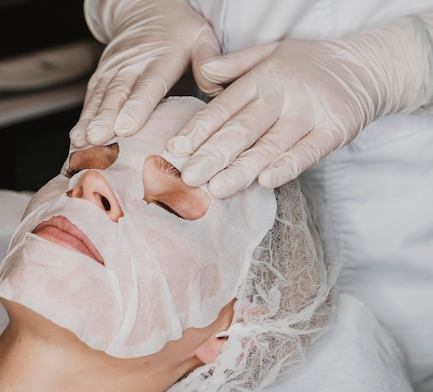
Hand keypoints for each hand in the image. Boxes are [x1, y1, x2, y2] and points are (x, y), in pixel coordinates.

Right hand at [69, 0, 220, 146]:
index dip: (136, 107)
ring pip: (100, 96)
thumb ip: (209, 61)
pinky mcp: (101, 75)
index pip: (149, 84)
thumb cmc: (180, 31)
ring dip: (89, 120)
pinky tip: (76, 138)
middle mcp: (133, 62)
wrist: (147, 9)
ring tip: (81, 142)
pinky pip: (90, 98)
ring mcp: (113, 69)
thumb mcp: (202, 37)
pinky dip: (82, 118)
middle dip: (105, 117)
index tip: (126, 128)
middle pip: (118, 92)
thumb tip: (215, 87)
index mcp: (162, 56)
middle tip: (97, 139)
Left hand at [167, 12, 432, 197]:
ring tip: (217, 189)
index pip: (223, 108)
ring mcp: (309, 112)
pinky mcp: (334, 129)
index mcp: (260, 78)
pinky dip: (287, 166)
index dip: (198, 129)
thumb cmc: (306, 65)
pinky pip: (308, 151)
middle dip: (212, 155)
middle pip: (242, 129)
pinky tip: (266, 182)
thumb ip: (234, 65)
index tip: (176, 149)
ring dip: (242, 169)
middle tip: (189, 177)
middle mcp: (281, 95)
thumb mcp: (269, 53)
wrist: (363, 67)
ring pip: (270, 145)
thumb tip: (203, 72)